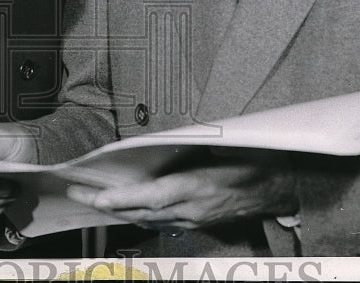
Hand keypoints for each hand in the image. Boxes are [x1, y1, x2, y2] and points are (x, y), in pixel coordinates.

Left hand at [66, 149, 297, 231]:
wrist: (284, 187)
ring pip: (147, 219)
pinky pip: (160, 222)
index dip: (121, 198)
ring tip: (90, 200)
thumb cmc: (257, 161)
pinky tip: (125, 208)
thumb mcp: (230, 145)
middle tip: (76, 194)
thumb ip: (199, 144)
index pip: (151, 197)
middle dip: (105, 205)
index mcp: (198, 188)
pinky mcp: (198, 223)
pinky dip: (138, 214)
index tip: (96, 196)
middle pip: (140, 211)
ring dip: (118, 211)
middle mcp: (192, 209)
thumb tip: (173, 138)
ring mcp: (195, 219)